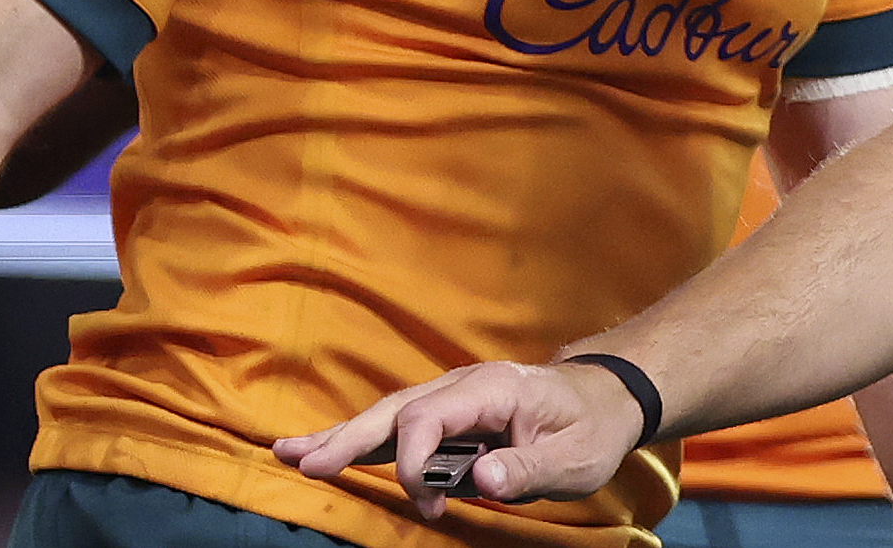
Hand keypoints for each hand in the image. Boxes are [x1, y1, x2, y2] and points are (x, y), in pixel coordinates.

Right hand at [272, 359, 646, 520]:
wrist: (605, 400)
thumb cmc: (589, 428)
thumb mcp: (572, 457)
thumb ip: (525, 467)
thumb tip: (482, 479)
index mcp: (490, 388)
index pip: (428, 419)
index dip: (414, 464)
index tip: (428, 505)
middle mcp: (461, 386)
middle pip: (393, 410)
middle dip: (346, 437)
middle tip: (301, 462)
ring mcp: (451, 399)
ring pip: (386, 416)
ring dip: (340, 437)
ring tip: (287, 453)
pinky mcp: (448, 417)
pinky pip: (398, 428)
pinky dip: (360, 439)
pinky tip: (324, 449)